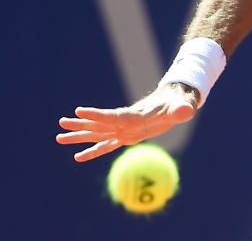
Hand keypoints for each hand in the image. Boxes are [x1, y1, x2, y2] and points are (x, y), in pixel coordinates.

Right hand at [56, 83, 198, 161]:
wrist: (176, 101)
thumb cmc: (179, 103)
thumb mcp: (183, 106)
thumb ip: (182, 110)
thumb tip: (186, 111)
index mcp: (136, 115)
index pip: (113, 115)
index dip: (97, 114)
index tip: (79, 110)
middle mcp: (126, 122)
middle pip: (100, 124)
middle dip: (81, 124)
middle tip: (61, 123)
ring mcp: (124, 129)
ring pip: (98, 134)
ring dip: (80, 136)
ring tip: (59, 137)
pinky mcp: (127, 136)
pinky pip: (107, 145)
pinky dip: (93, 151)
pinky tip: (78, 157)